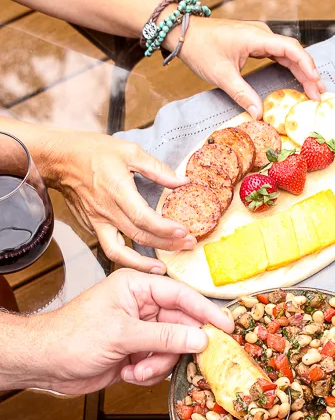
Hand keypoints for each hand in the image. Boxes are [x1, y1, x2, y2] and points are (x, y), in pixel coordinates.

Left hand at [26, 268, 232, 393]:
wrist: (45, 364)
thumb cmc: (72, 337)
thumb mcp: (122, 335)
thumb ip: (164, 337)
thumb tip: (200, 338)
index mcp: (137, 287)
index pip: (182, 296)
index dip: (205, 312)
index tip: (227, 327)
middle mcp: (141, 306)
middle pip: (181, 326)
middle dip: (175, 348)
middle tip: (180, 361)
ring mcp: (139, 330)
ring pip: (172, 348)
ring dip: (157, 364)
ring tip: (136, 370)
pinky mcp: (136, 352)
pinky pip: (159, 363)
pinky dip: (147, 372)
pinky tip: (127, 373)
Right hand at [47, 130, 195, 272]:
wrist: (59, 159)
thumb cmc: (93, 152)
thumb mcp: (130, 151)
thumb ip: (157, 169)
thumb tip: (182, 181)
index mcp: (118, 190)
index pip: (144, 218)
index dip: (165, 229)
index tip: (184, 232)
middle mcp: (106, 211)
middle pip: (139, 237)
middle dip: (166, 245)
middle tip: (188, 245)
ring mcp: (96, 222)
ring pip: (119, 252)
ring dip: (143, 263)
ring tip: (162, 269)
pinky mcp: (91, 226)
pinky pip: (109, 247)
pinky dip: (126, 256)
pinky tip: (142, 257)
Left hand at [177, 18, 324, 116]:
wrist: (184, 32)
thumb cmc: (200, 48)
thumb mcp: (221, 75)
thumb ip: (242, 94)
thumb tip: (258, 114)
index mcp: (257, 37)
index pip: (290, 49)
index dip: (306, 65)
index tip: (315, 82)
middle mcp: (262, 34)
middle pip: (293, 52)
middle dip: (308, 73)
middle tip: (318, 95)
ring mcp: (259, 38)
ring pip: (288, 54)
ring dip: (301, 71)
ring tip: (314, 90)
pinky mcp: (255, 43)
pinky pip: (278, 55)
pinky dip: (289, 67)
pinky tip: (297, 79)